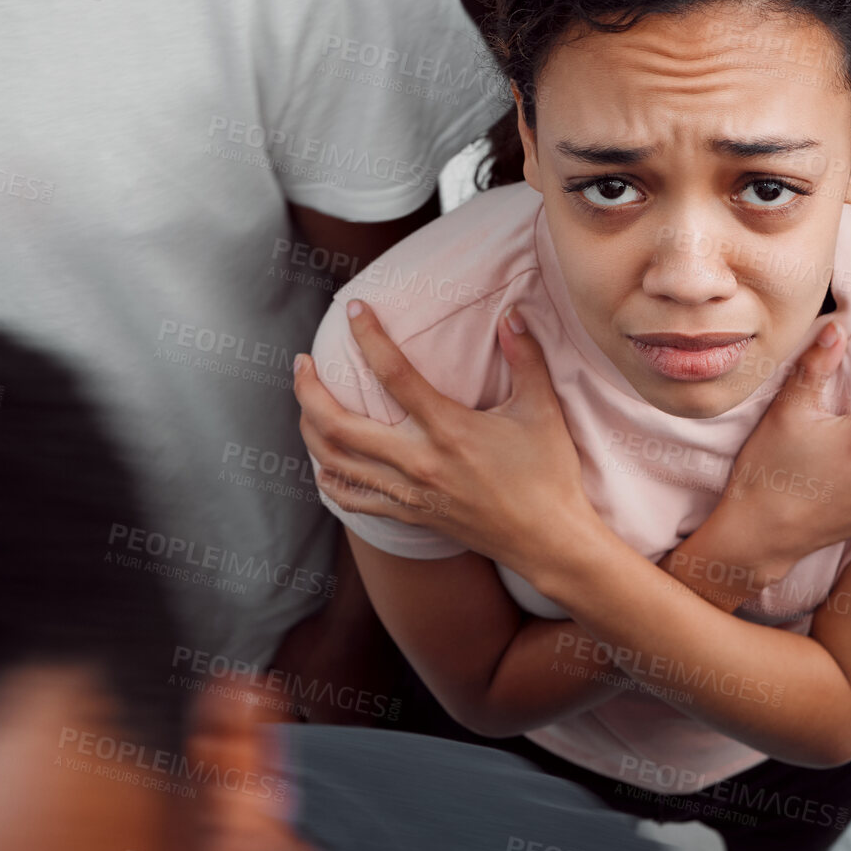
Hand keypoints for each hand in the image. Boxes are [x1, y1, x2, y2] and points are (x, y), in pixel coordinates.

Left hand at [293, 300, 598, 574]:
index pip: (393, 374)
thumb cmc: (549, 473)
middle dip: (308, 390)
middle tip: (301, 363)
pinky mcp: (410, 515)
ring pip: (336, 462)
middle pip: (339, 424)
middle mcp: (419, 462)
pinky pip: (353, 499)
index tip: (353, 310)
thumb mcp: (543, 410)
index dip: (368, 337)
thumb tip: (512, 314)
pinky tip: (324, 461)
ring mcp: (410, 493)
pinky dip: (330, 478)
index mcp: (449, 429)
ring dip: (309, 429)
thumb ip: (526, 357)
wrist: (549, 540)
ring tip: (305, 403)